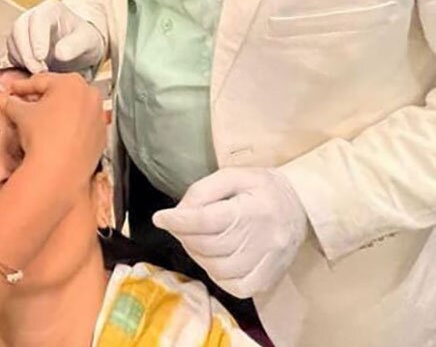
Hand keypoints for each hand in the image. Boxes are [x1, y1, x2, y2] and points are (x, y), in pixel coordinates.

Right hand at [0, 73, 105, 185]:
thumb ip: (13, 103)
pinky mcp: (102, 136)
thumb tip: (10, 102)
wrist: (59, 171)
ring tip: (42, 121)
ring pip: (74, 109)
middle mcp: (90, 95)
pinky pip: (83, 126)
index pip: (40, 81)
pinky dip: (71, 127)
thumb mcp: (20, 114)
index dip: (23, 86)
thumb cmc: (42, 137)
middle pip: (60, 93)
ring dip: (58, 113)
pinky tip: (58, 136)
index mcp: (71, 83)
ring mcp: (99, 116)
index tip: (14, 90)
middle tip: (26, 104)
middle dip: (43, 98)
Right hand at [7, 0, 105, 74]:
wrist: (80, 48)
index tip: (42, 57)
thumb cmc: (84, 40)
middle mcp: (33, 16)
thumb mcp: (88, 40)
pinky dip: (19, 65)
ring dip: (22, 60)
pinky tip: (32, 73)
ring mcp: (24, 30)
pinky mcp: (19, 45)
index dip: (37, 38)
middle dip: (26, 52)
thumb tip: (59, 54)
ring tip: (38, 73)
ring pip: (12, 42)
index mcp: (51, 9)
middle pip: (19, 28)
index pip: (37, 19)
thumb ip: (76, 45)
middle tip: (38, 70)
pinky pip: (12, 54)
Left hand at [152, 168, 309, 298]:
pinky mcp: (270, 278)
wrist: (302, 205)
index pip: (209, 220)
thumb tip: (178, 213)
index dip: (180, 221)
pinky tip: (213, 259)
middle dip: (185, 236)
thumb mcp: (232, 175)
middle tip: (178, 226)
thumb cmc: (262, 187)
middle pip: (210, 246)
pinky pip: (237, 287)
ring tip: (194, 240)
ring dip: (197, 255)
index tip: (160, 218)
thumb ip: (203, 191)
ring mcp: (268, 262)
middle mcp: (263, 238)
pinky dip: (217, 275)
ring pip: (220, 269)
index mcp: (252, 208)